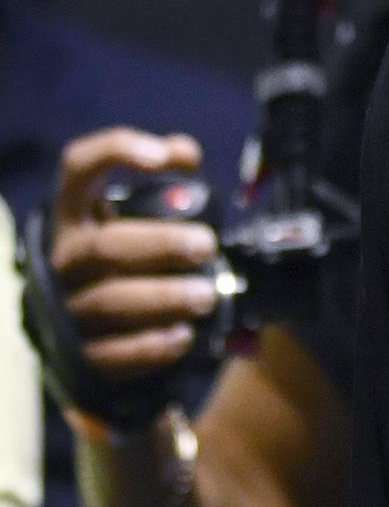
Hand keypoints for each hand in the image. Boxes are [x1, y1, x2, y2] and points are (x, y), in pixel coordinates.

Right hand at [47, 128, 218, 377]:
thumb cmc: (124, 258)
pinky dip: (149, 347)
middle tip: (207, 245)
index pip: (79, 168)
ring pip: (109, 301)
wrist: (86, 329)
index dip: (115, 151)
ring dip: (164, 298)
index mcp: (76, 215)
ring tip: (206, 296)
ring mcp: (66, 308)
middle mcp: (63, 259)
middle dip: (161, 244)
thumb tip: (188, 156)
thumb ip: (165, 184)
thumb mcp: (136, 217)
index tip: (163, 157)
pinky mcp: (77, 355)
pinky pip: (110, 353)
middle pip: (105, 247)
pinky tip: (182, 336)